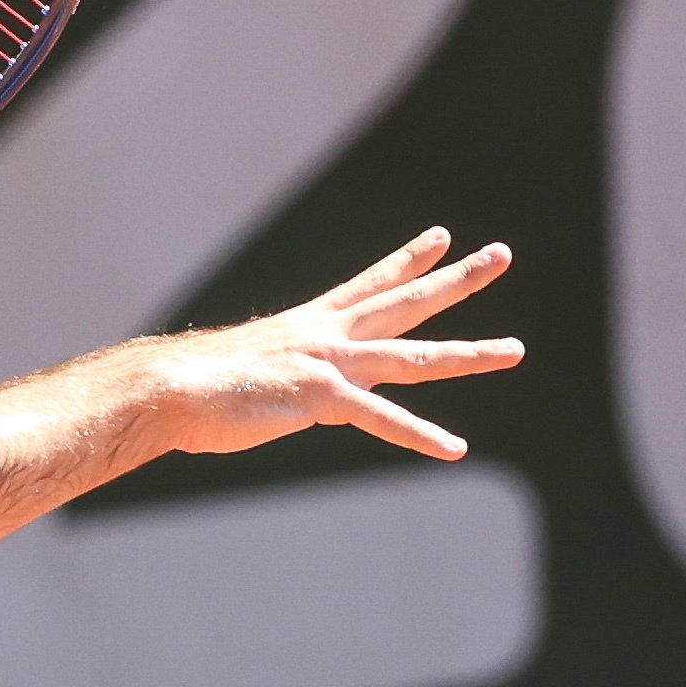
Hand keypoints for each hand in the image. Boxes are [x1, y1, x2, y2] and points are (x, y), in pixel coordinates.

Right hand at [136, 228, 523, 460]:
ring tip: (515, 351)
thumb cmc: (195, 385)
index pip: (371, 283)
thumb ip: (281, 381)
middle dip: (458, 278)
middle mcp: (328, 334)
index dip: (409, 260)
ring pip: (416, 357)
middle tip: (502, 255)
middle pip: (408, 302)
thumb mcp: (251, 372)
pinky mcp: (322, 397)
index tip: (442, 237)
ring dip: (470, 354)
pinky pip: (383, 419)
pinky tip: (454, 449)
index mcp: (311, 324)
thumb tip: (285, 398)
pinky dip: (420, 436)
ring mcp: (330, 363)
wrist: (170, 387)